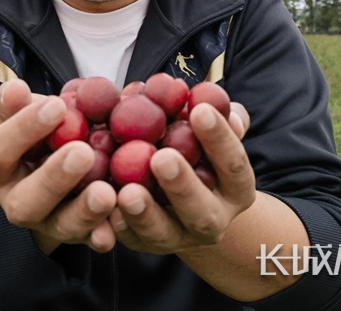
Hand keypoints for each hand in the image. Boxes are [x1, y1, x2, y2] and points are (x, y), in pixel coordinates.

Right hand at [0, 79, 117, 254]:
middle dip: (54, 178)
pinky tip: (117, 229)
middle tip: (81, 152)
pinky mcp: (80, 235)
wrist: (58, 158)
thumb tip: (15, 89)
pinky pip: (93, 240)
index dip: (24, 130)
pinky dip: (105, 234)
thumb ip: (20, 103)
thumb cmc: (41, 131)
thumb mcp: (26, 113)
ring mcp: (49, 224)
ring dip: (84, 210)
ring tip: (106, 192)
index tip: (56, 106)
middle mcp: (17, 202)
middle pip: (26, 201)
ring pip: (62, 226)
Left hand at [109, 102, 255, 253]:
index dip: (219, 139)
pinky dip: (117, 228)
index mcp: (235, 189)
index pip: (233, 164)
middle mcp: (211, 220)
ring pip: (162, 233)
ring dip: (145, 213)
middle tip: (161, 158)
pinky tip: (105, 212)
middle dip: (182, 185)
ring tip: (128, 191)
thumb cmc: (198, 148)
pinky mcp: (144, 244)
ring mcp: (177, 237)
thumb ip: (218, 112)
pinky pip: (129, 240)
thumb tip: (207, 97)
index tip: (199, 110)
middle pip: (201, 211)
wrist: (184, 199)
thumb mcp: (212, 129)